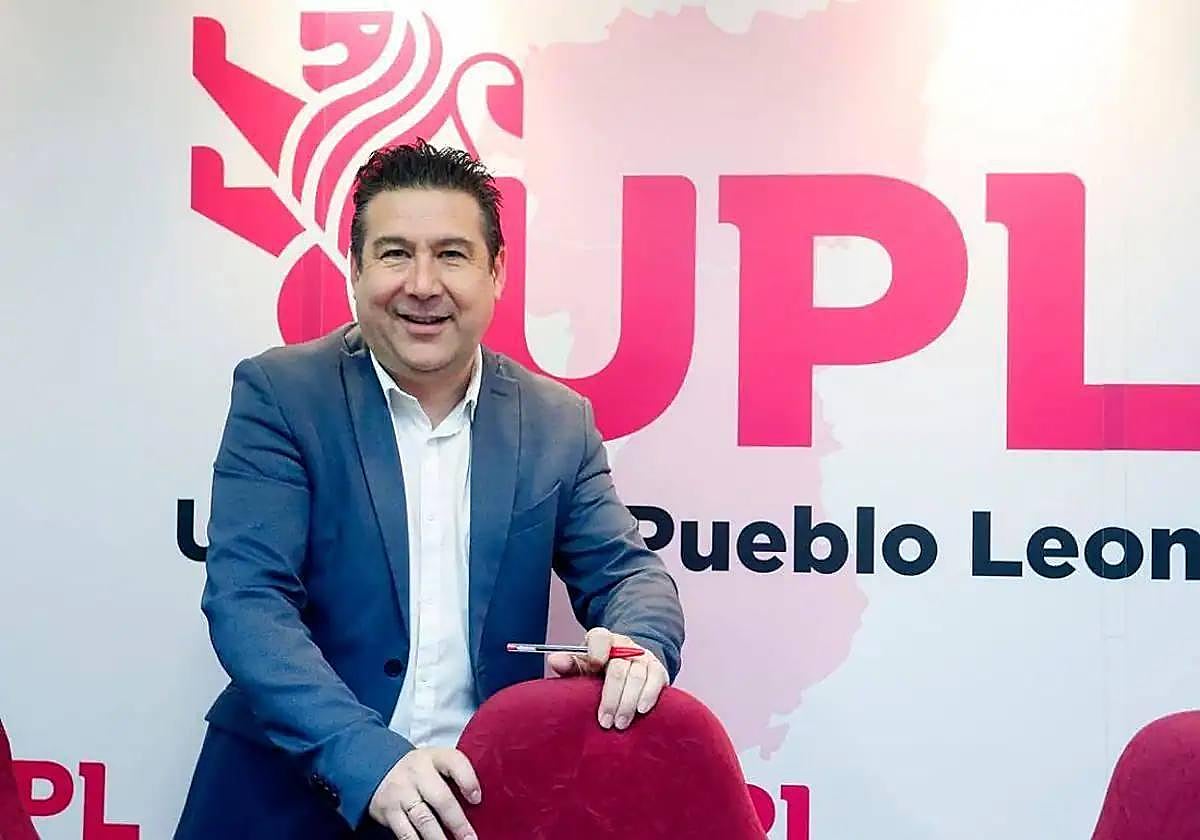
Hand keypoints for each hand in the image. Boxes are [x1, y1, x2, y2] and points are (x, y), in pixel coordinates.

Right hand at [367, 747, 480, 839]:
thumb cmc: (419, 771)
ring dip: (440, 838)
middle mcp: (417, 773)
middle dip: (457, 823)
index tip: (477, 799)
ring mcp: (401, 792)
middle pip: (441, 798)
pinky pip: (405, 834)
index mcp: (434, 758)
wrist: (379, 769)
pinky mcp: (388, 811)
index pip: (454, 762)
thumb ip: (454, 777)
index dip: (468, 780)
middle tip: (470, 839)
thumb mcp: (436, 763)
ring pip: (423, 820)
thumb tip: (478, 804)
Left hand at [547, 626, 668, 730]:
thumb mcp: (582, 665)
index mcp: (603, 639)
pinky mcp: (658, 670)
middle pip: (619, 668)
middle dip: (611, 697)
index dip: (596, 652)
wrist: (628, 664)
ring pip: (638, 677)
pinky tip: (641, 710)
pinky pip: (656, 682)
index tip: (594, 666)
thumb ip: (570, 664)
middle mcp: (625, 645)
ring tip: (620, 724)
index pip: (600, 638)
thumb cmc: (599, 668)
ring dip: (628, 703)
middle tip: (605, 722)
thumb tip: (554, 660)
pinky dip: (649, 696)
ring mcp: (643, 657)